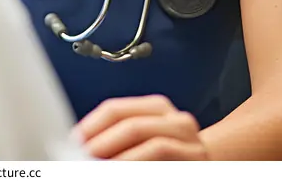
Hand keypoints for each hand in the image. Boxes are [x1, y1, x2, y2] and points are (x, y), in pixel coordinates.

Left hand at [74, 94, 208, 159]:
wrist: (209, 167)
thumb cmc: (166, 156)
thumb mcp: (142, 135)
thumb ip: (116, 135)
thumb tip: (78, 144)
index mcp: (158, 107)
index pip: (116, 109)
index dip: (91, 126)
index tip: (72, 142)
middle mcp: (178, 121)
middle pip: (131, 125)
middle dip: (102, 144)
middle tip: (81, 157)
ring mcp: (192, 145)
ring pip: (153, 147)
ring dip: (121, 161)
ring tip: (98, 167)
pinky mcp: (198, 165)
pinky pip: (164, 165)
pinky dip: (139, 169)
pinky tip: (123, 174)